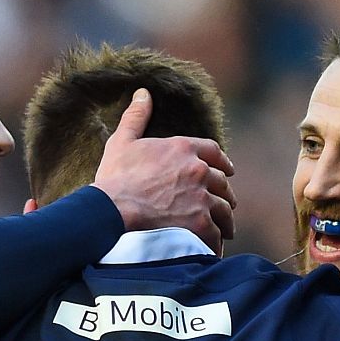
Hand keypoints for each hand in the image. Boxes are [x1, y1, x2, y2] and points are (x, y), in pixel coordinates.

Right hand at [91, 88, 236, 252]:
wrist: (111, 212)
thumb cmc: (114, 178)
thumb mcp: (122, 142)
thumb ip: (136, 117)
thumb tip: (142, 93)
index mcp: (182, 148)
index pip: (214, 151)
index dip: (222, 161)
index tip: (227, 170)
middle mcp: (198, 170)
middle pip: (221, 181)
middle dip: (224, 192)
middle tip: (224, 202)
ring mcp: (201, 197)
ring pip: (223, 208)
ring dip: (225, 219)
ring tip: (224, 229)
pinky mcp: (200, 224)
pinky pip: (216, 234)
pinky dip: (216, 242)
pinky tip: (213, 247)